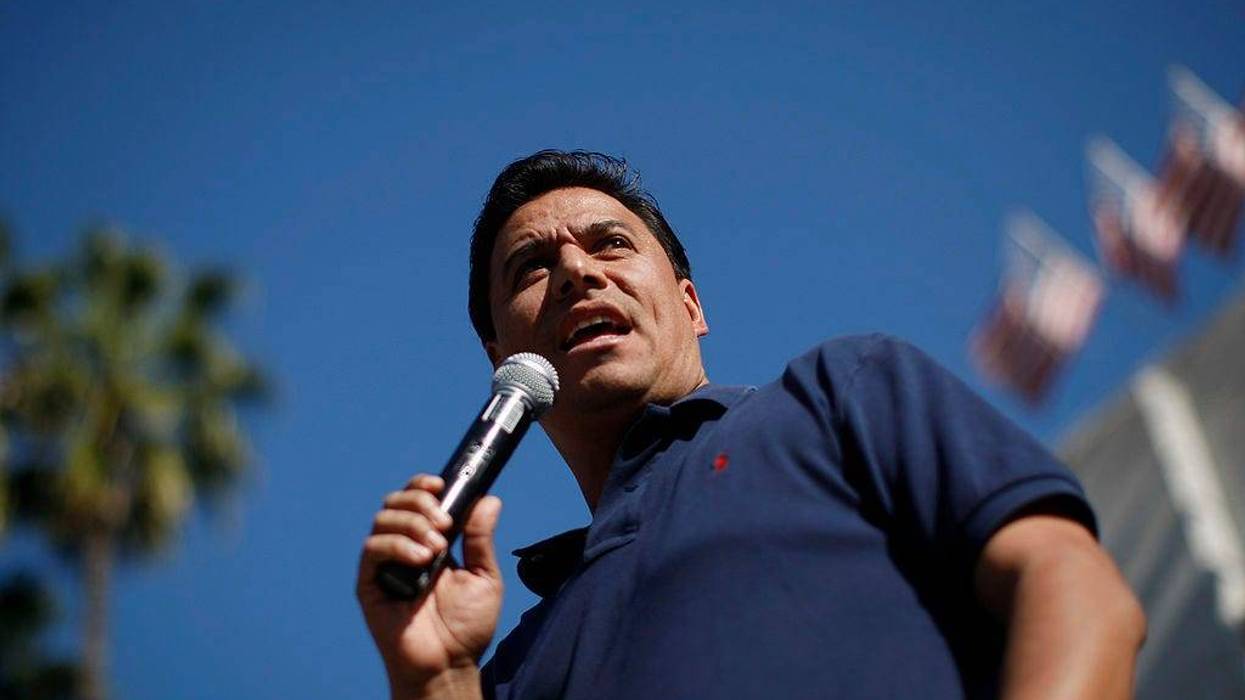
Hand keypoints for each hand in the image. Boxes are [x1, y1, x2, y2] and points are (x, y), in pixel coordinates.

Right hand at [357, 474, 502, 697]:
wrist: (449, 663)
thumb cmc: (467, 625)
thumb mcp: (484, 576)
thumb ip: (481, 538)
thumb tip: (489, 499)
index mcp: (430, 541)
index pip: (418, 499)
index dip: (424, 485)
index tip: (440, 485)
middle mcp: (404, 547)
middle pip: (397, 501)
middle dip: (421, 502)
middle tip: (444, 524)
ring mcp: (386, 564)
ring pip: (384, 520)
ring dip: (412, 524)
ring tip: (437, 549)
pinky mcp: (369, 583)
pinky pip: (373, 550)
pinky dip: (397, 546)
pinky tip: (421, 559)